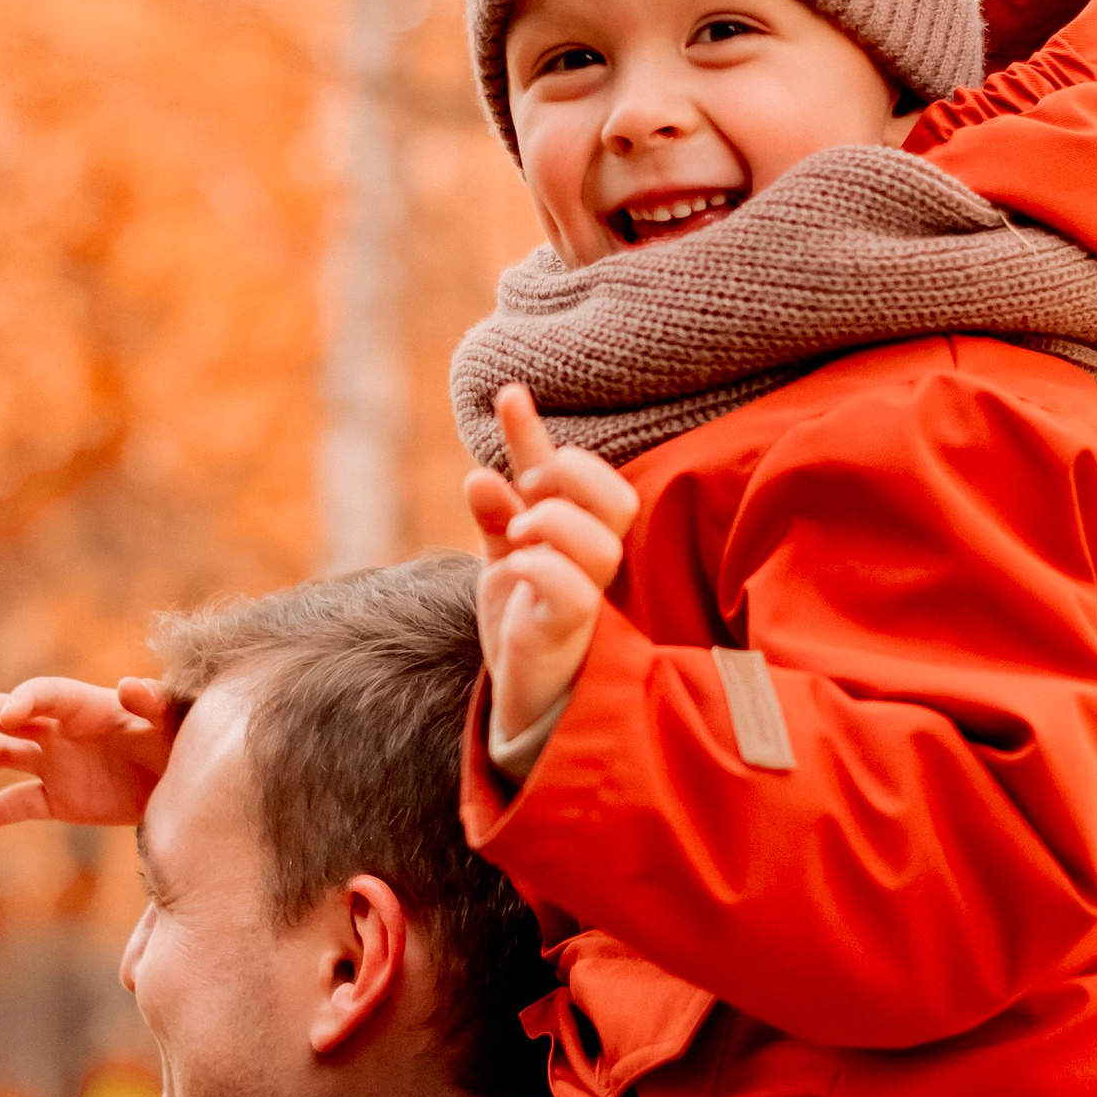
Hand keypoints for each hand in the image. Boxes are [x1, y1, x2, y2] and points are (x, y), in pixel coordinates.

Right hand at [0, 676, 174, 833]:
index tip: (9, 713)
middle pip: (8, 716)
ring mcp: (55, 763)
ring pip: (3, 754)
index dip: (26, 699)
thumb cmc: (181, 741)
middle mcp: (61, 730)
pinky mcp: (58, 799)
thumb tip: (128, 686)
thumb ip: (155, 703)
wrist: (185, 785)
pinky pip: (20, 803)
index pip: (46, 694)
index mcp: (87, 706)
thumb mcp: (174, 722)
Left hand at [462, 386, 638, 746]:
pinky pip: (574, 592)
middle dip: (570, 475)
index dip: (535, 433)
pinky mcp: (571, 636)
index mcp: (576, 536)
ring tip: (516, 532)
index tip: (507, 393)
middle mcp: (591, 562)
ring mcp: (587, 598)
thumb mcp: (503, 560)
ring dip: (554, 521)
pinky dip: (542, 567)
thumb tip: (481, 474)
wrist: (523, 704)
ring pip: (600, 543)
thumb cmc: (522, 628)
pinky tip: (513, 566)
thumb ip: (497, 517)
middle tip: (526, 488)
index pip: (570, 474)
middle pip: (616, 498)